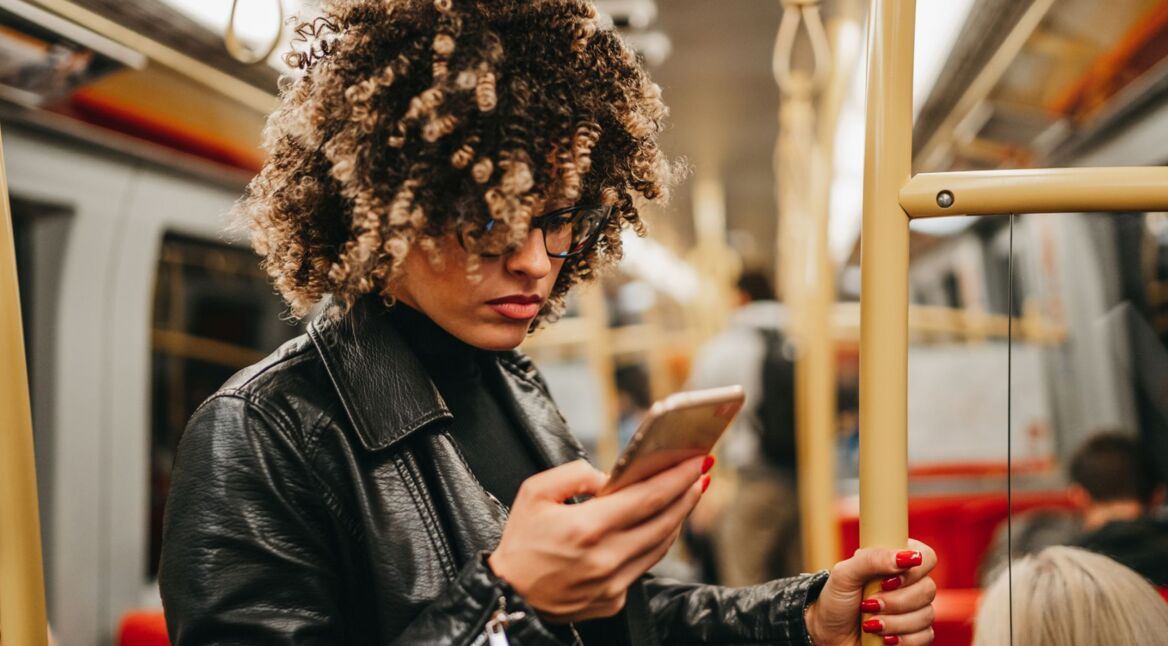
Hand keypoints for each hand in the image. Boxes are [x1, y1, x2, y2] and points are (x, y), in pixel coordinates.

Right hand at [488, 457, 709, 622]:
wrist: (509, 595)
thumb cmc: (520, 544)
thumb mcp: (535, 493)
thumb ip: (575, 474)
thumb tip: (609, 477)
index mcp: (586, 528)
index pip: (648, 497)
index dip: (677, 477)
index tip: (695, 462)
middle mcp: (605, 558)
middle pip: (664, 521)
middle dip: (687, 494)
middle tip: (699, 473)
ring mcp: (612, 583)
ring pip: (661, 545)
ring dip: (677, 517)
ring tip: (685, 495)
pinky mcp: (614, 600)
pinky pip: (644, 566)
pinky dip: (655, 542)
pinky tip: (658, 525)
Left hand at [806, 539, 936, 645]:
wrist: (827, 634)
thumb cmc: (835, 600)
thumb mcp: (844, 574)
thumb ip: (871, 559)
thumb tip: (905, 557)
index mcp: (895, 562)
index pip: (926, 556)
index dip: (913, 570)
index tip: (887, 581)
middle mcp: (909, 584)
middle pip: (928, 589)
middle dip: (896, 601)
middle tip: (868, 604)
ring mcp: (914, 610)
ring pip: (927, 615)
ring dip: (894, 622)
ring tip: (869, 623)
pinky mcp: (915, 634)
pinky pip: (925, 636)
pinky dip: (902, 639)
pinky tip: (883, 638)